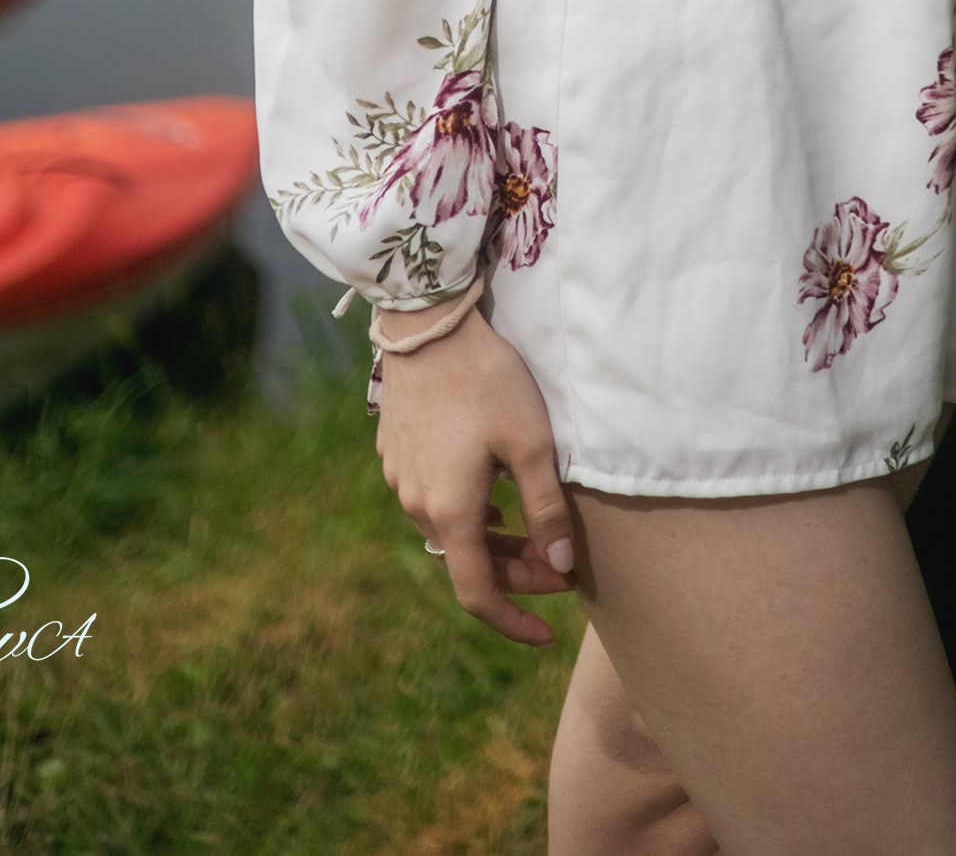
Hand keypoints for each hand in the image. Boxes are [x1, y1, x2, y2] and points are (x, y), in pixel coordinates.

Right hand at [375, 305, 578, 643]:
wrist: (427, 324)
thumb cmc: (487, 381)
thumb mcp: (530, 442)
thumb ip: (546, 508)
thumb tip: (560, 566)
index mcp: (450, 512)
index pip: (478, 594)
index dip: (513, 621)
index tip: (548, 633)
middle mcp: (417, 505)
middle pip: (468, 562)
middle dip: (516, 573)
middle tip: (559, 562)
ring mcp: (401, 478)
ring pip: (450, 531)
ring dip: (492, 542)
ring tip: (532, 530)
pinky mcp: (396, 453)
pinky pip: (433, 502)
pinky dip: (468, 513)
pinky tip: (494, 494)